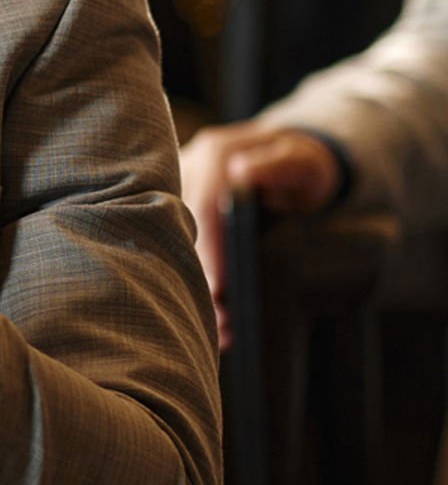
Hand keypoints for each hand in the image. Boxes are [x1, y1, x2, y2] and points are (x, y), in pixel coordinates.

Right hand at [179, 120, 342, 347]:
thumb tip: (242, 172)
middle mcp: (192, 167)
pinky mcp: (186, 205)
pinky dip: (199, 276)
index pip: (204, 207)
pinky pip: (184, 242)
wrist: (294, 160)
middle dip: (200, 277)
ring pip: (179, 240)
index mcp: (216, 155)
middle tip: (221, 325)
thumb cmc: (304, 164)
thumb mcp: (303, 161)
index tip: (217, 291)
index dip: (209, 250)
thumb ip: (279, 164)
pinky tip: (215, 312)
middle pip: (184, 229)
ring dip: (197, 282)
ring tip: (222, 329)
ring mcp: (185, 187)